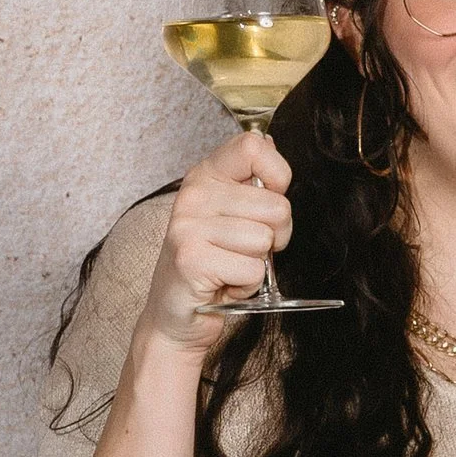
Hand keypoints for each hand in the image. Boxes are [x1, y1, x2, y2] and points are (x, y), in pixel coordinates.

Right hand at [136, 132, 292, 352]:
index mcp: (206, 175)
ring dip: (257, 265)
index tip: (269, 200)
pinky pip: (253, 271)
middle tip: (245, 250)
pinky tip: (223, 284)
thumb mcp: (233, 215)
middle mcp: (195, 194)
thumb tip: (268, 142)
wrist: (177, 314)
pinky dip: (247, 286)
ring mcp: (188, 225)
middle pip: (276, 206)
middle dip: (275, 236)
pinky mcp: (191, 258)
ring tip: (229, 267)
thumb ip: (252, 184)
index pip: (254, 147)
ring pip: (264, 241)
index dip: (278, 176)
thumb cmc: (213, 264)